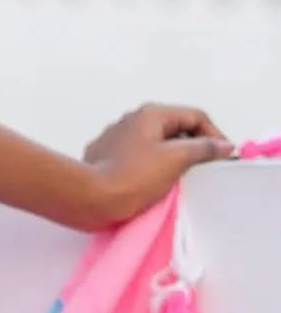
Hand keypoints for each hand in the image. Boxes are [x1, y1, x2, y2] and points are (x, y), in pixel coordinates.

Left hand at [76, 104, 233, 230]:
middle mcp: (131, 119)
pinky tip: (150, 183)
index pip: (194, 116)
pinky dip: (147, 166)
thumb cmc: (133, 178)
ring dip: (170, 157)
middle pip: (173, 128)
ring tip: (179, 178)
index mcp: (151, 114)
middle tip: (204, 168)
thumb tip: (222, 145)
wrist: (90, 199)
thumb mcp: (176, 159)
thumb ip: (203, 148)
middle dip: (192, 146)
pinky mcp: (102, 158)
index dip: (213, 135)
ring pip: (152, 143)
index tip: (222, 156)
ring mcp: (114, 138)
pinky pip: (133, 158)